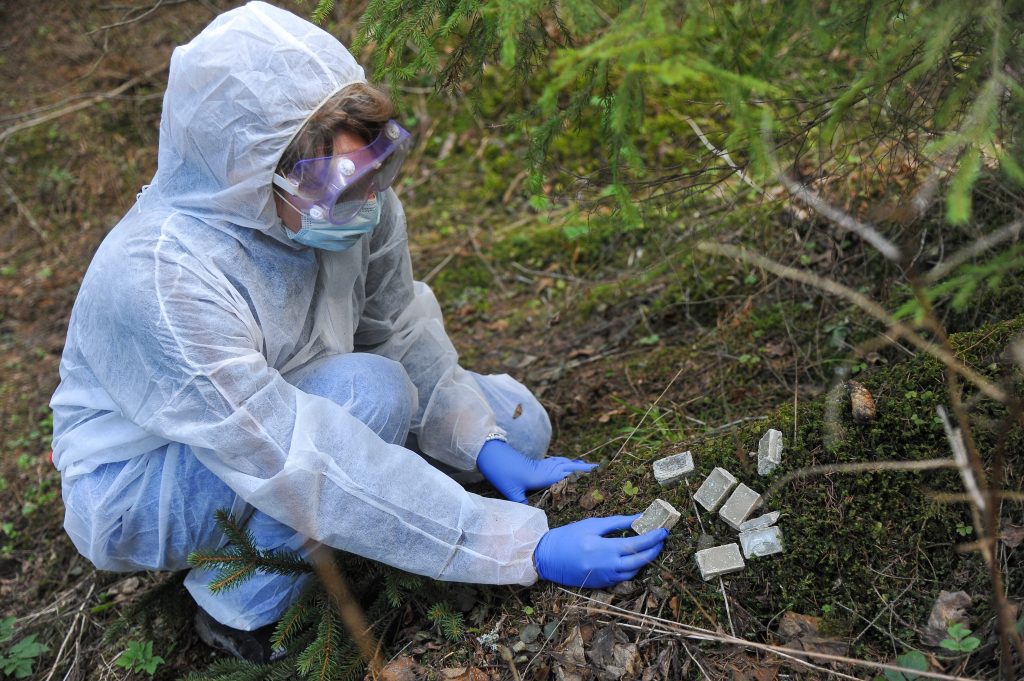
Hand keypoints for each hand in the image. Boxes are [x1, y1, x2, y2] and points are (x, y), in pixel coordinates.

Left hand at [477, 439, 595, 502]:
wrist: (492, 454)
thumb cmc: (502, 472)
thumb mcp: (512, 491)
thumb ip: (523, 505)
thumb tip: (531, 520)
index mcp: (544, 475)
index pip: (568, 474)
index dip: (584, 474)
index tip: (599, 473)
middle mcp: (546, 468)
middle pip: (570, 466)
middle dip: (586, 468)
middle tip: (602, 470)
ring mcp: (542, 464)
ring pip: (565, 463)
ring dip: (577, 465)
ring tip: (591, 468)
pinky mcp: (538, 464)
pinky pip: (558, 462)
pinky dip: (567, 463)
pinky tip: (569, 466)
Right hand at [533, 515, 666, 587]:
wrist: (547, 558)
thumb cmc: (568, 537)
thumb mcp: (592, 525)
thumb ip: (618, 523)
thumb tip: (639, 517)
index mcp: (604, 548)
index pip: (637, 544)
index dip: (653, 538)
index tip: (664, 530)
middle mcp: (607, 566)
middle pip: (640, 560)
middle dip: (655, 549)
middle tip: (662, 539)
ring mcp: (605, 578)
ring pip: (634, 572)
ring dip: (646, 560)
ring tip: (651, 547)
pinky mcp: (602, 584)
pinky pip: (624, 578)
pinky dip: (633, 568)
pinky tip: (634, 558)